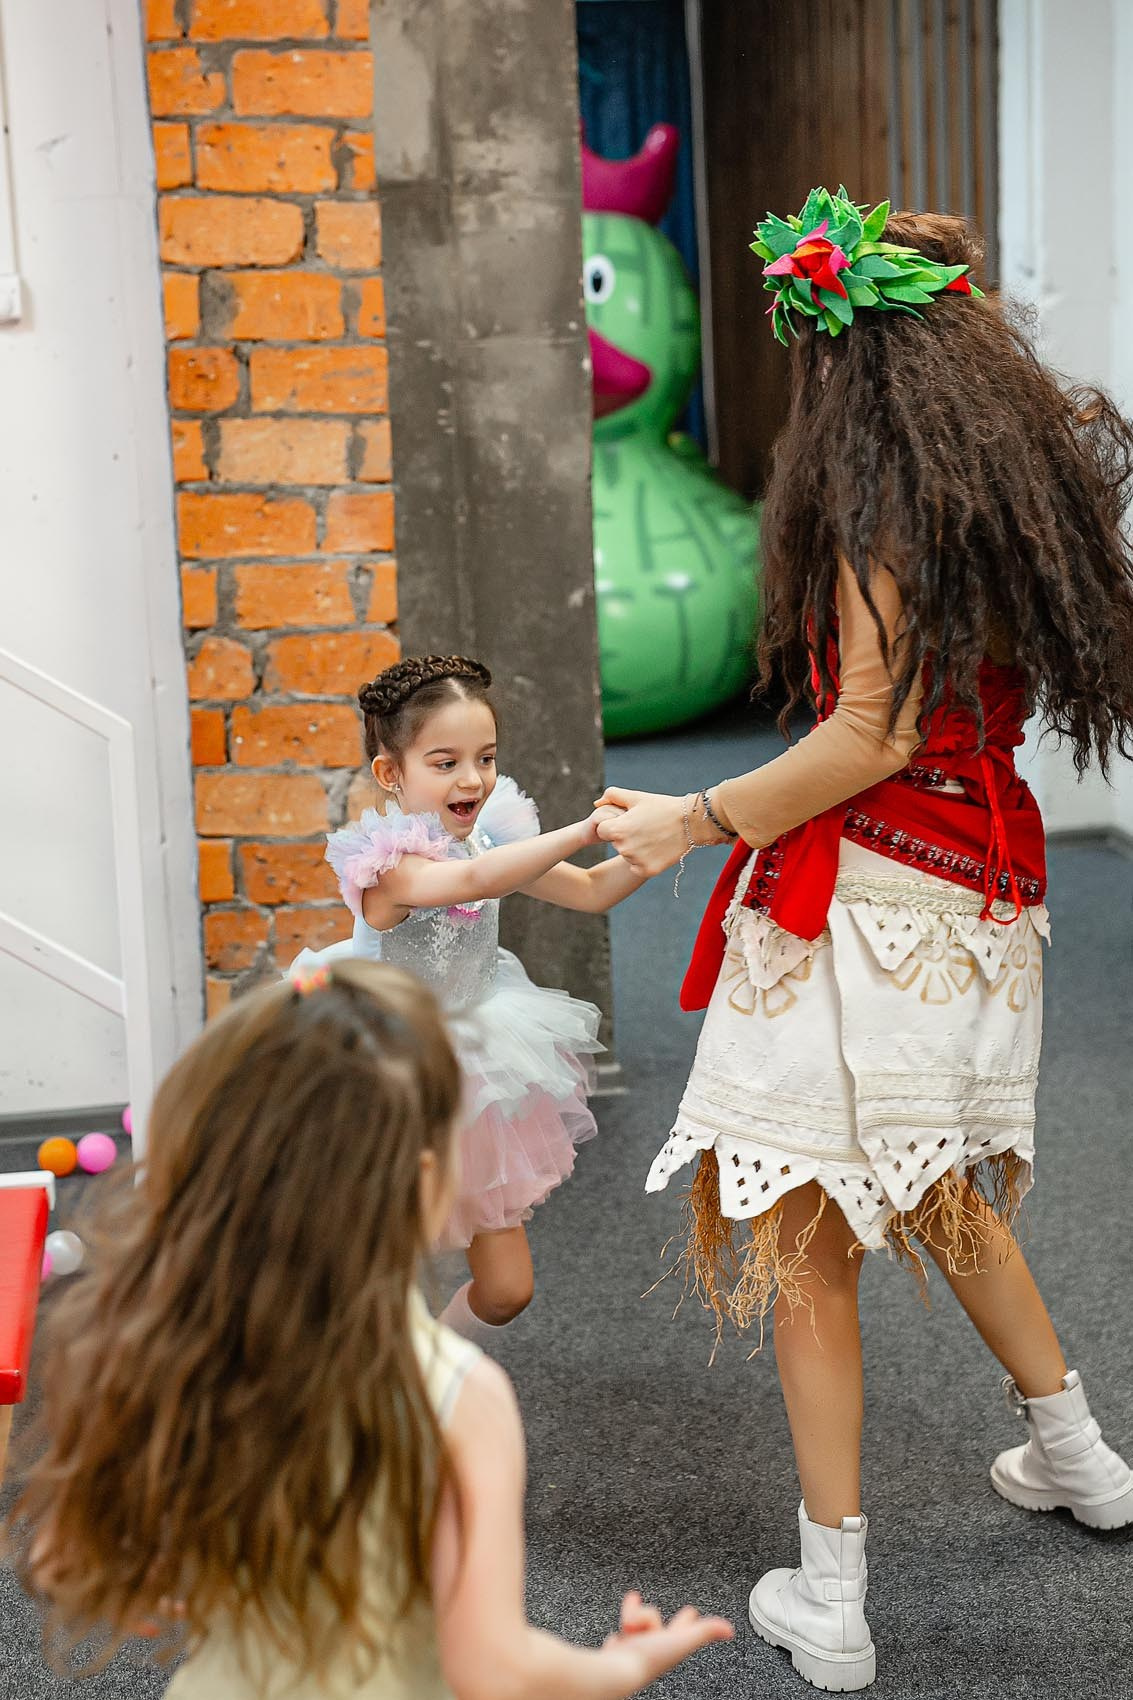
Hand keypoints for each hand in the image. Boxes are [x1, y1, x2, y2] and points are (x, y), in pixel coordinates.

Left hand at [591, 787, 687, 875]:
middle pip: (614, 843)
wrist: (691, 823)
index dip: (614, 824)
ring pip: (626, 855)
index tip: (629, 820)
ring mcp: (636, 861)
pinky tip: (656, 848)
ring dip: (634, 848)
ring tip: (652, 836)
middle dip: (624, 836)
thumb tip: (596, 804)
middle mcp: (624, 848)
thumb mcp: (636, 797)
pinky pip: (637, 867)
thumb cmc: (662, 807)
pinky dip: (644, 860)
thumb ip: (612, 796)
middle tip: (644, 827)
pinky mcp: (648, 871)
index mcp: (618, 829)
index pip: (602, 830)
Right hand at [601, 1591, 732, 1686]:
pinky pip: (619, 1635)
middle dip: (649, 1615)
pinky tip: (618, 1636)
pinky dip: (619, 1632)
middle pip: (654, 1622)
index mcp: (671, 1645)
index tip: (691, 1612)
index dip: (687, 1619)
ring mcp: (634, 1649)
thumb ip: (705, 1632)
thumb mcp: (682, 1640)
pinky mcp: (618, 1651)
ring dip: (632, 1617)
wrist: (617, 1670)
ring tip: (628, 1623)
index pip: (683, 1628)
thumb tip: (730, 1630)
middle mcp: (653, 1648)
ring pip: (635, 1622)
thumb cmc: (648, 1659)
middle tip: (646, 1605)